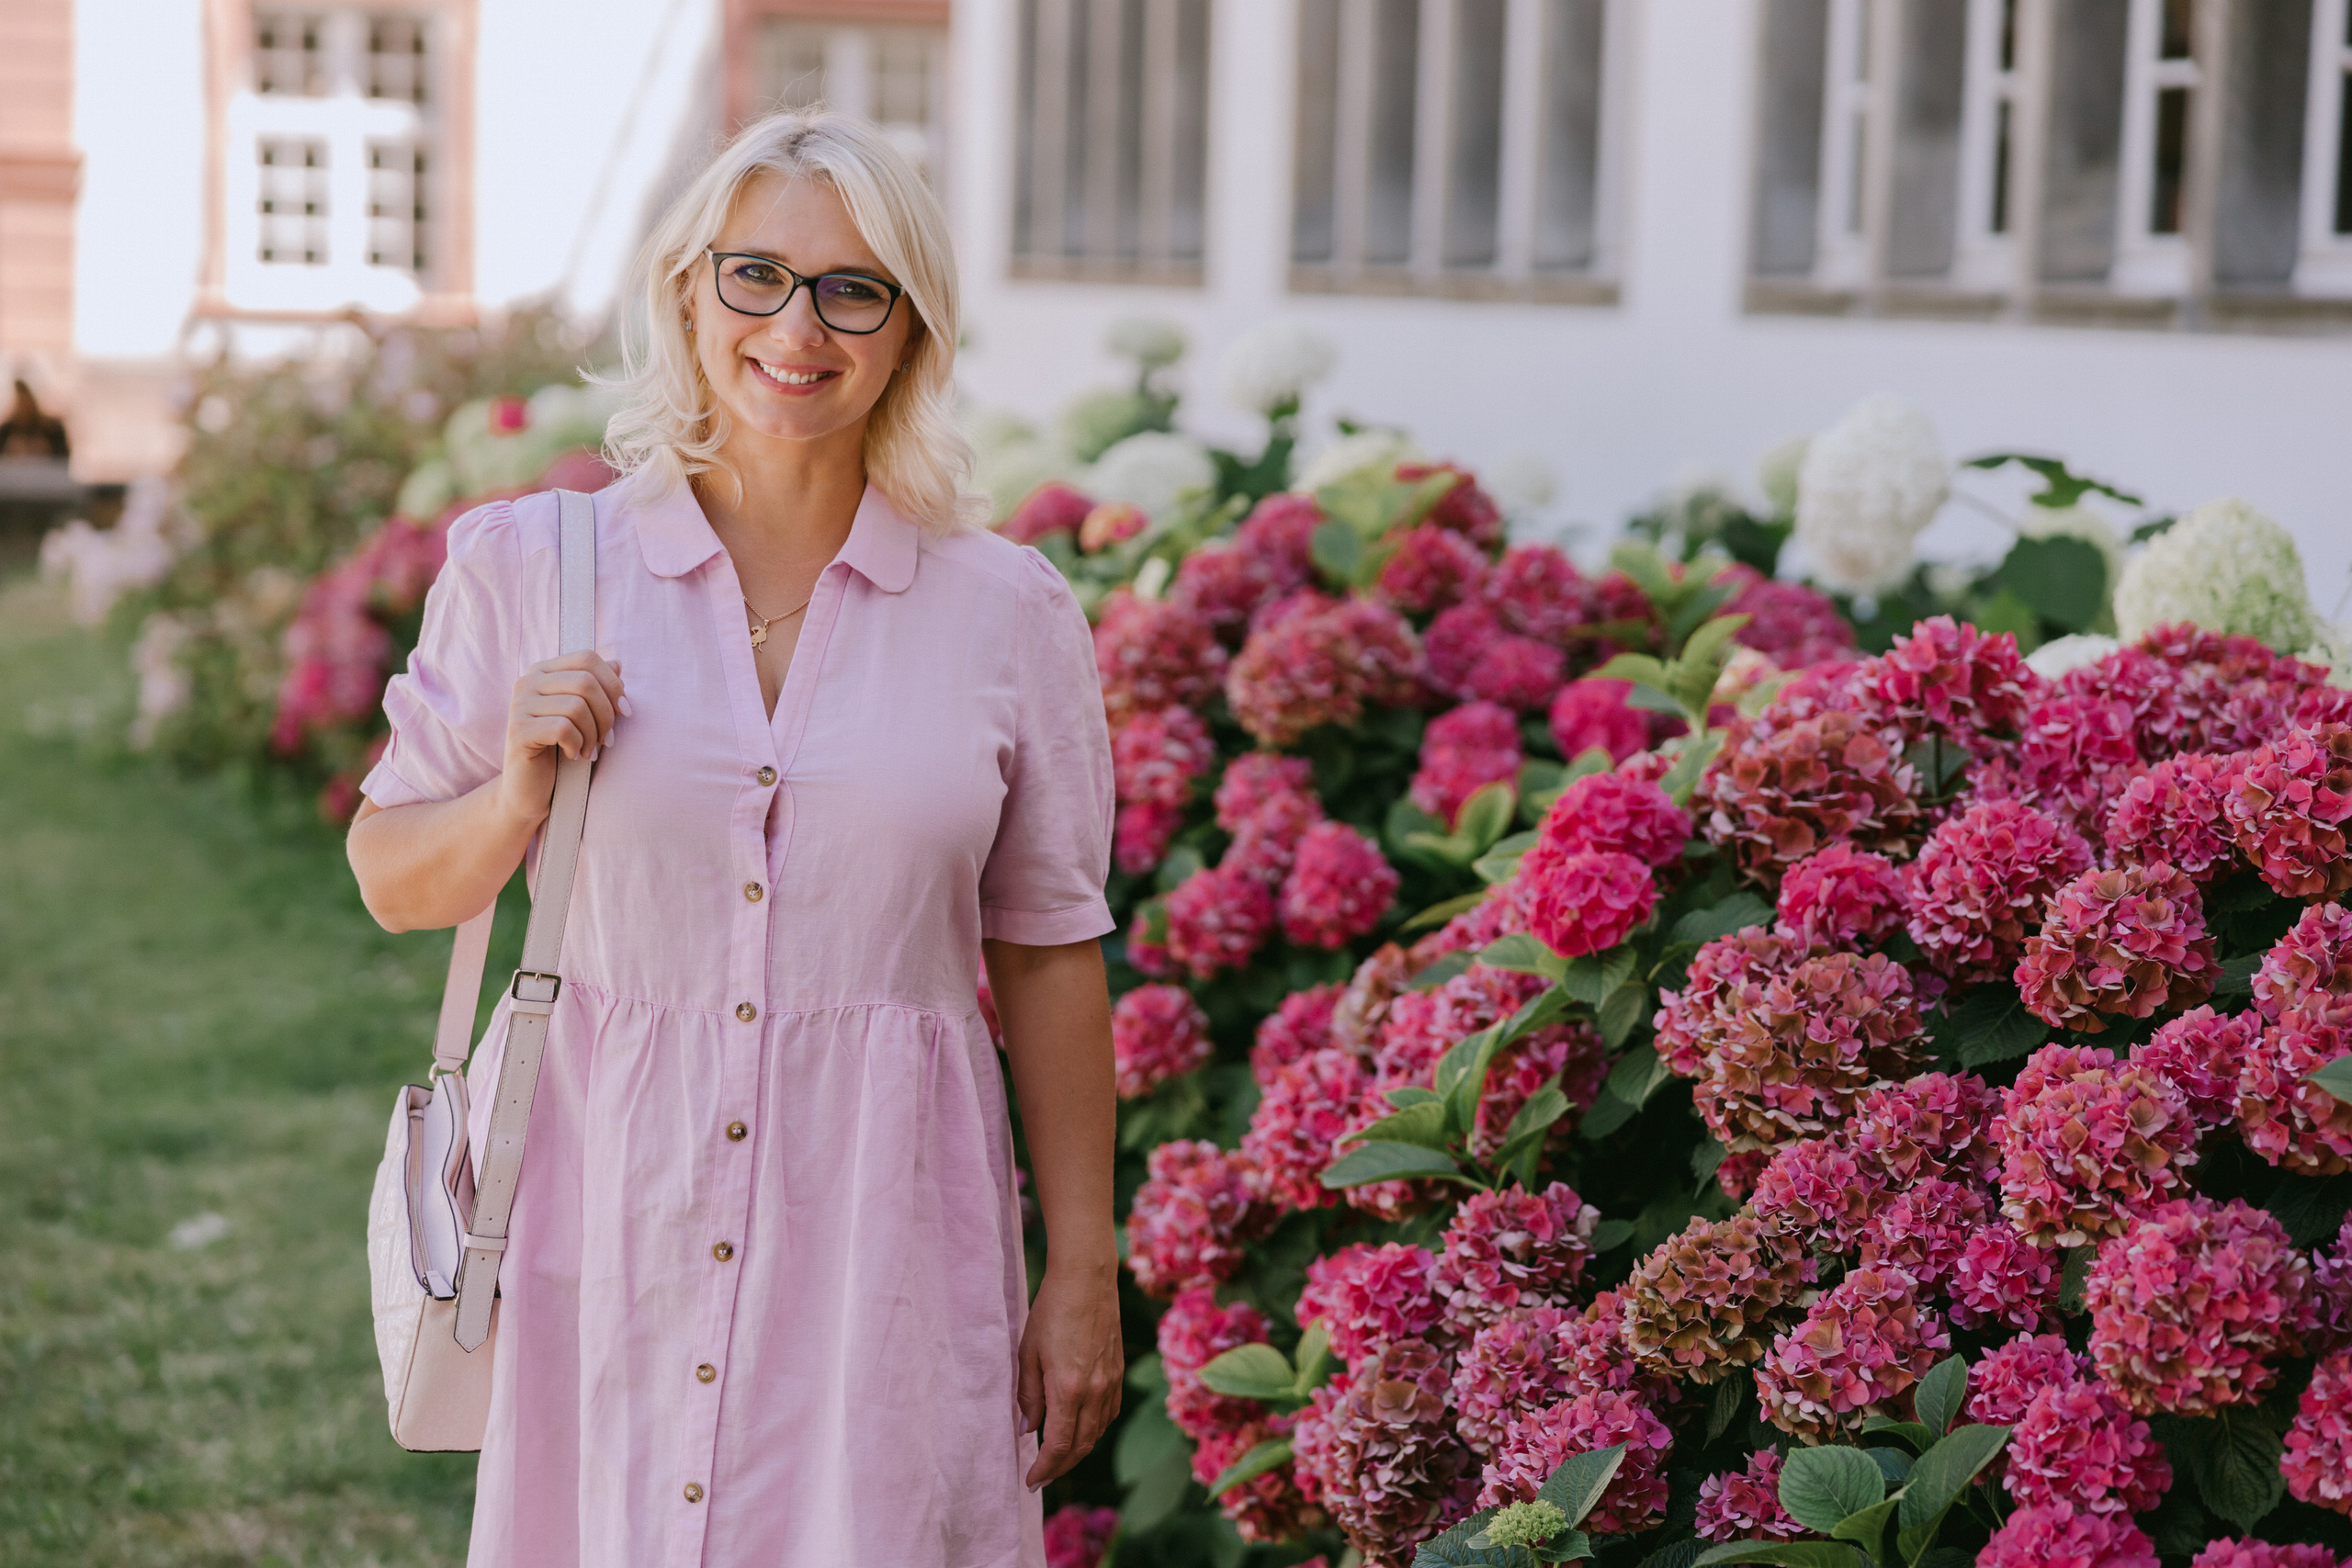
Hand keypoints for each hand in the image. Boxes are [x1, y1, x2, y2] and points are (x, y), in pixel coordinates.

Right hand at [497, 651, 628, 826]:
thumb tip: (617, 664)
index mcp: (543, 671)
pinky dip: (577, 744)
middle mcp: (527, 682)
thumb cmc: (561, 749)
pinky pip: (563, 728)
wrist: (531, 789)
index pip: (587, 658)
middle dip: (606, 713)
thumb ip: (597, 688)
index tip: (624, 712)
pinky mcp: (517, 730)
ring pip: (576, 706)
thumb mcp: (585, 716)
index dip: (613, 684)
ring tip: (589, 750)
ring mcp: (518, 705)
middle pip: (585, 681)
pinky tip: (573, 754)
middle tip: (607, 739)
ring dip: (593, 734)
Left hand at [1016, 1261, 1122, 1489]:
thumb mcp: (1028, 1353)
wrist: (1087, 1278)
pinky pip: (1108, 1413)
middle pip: (1081, 1446)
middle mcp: (1095, 1391)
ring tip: (1057, 1457)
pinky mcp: (1118, 1372)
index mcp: (1069, 1389)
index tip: (1030, 1480)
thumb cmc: (1051, 1311)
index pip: (1059, 1446)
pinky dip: (1094, 1429)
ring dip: (1077, 1450)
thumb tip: (1028, 1428)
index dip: (1044, 1468)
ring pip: (1097, 1432)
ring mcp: (1110, 1382)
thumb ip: (1028, 1395)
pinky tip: (1080, 1428)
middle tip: (1041, 1477)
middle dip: (1059, 1467)